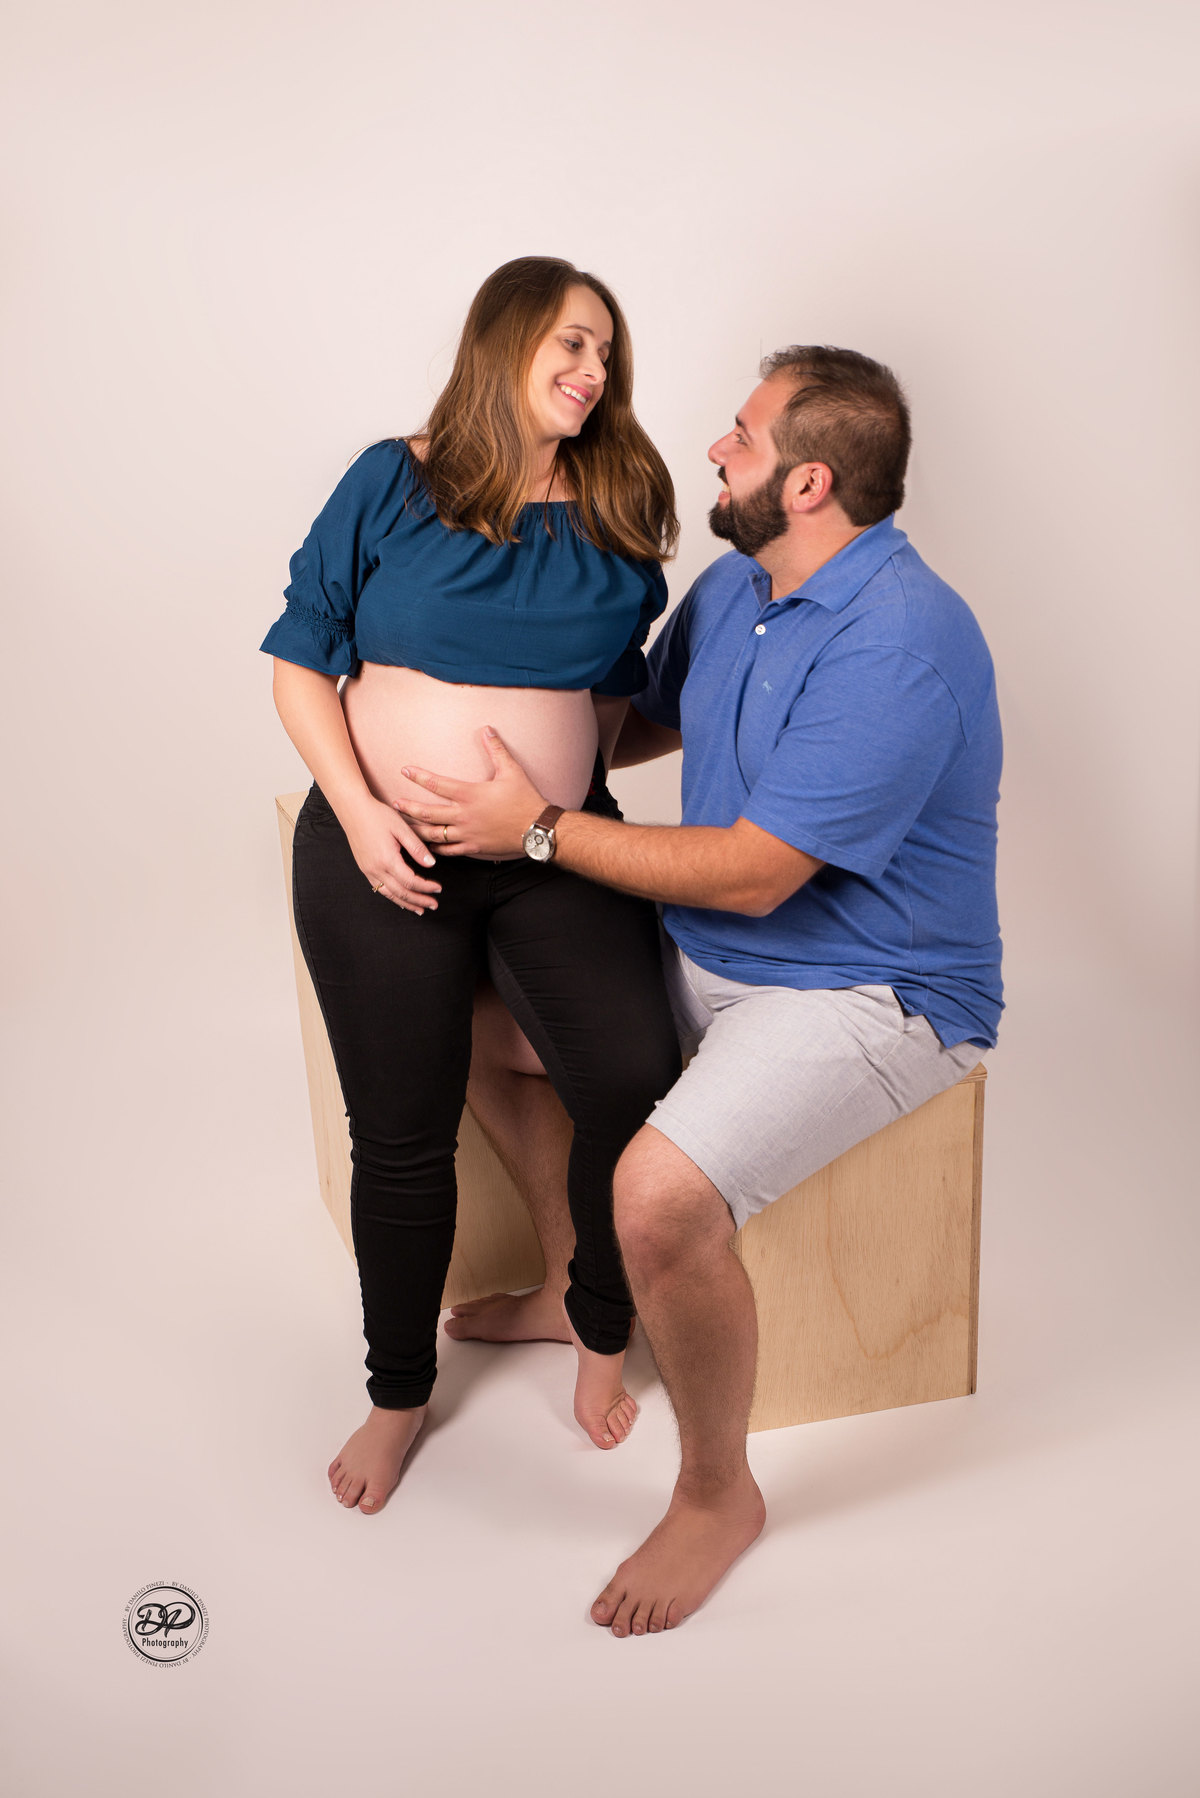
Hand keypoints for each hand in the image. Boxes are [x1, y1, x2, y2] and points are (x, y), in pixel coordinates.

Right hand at [343, 796, 442, 913]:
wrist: (353, 809)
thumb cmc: (378, 815)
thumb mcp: (401, 828)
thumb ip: (417, 848)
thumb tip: (432, 864)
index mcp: (387, 859)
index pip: (411, 881)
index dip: (426, 887)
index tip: (438, 889)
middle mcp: (376, 869)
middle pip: (401, 892)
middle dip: (418, 901)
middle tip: (433, 905)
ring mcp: (368, 870)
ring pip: (389, 894)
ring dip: (406, 903)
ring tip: (419, 909)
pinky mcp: (364, 868)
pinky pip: (379, 888)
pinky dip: (392, 896)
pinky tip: (400, 898)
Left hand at [397, 728, 545, 857]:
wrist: (537, 828)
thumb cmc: (525, 799)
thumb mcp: (512, 771)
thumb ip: (496, 750)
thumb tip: (487, 729)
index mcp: (470, 795)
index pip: (437, 784)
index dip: (418, 776)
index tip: (405, 771)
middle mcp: (464, 815)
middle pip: (428, 813)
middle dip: (409, 808)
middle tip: (395, 804)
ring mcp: (467, 834)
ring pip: (434, 835)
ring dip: (417, 830)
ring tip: (405, 827)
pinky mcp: (473, 847)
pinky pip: (449, 850)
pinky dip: (436, 848)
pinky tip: (429, 846)